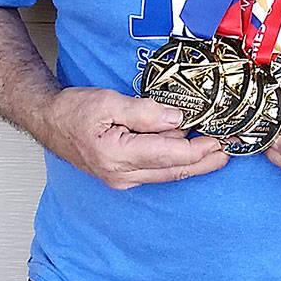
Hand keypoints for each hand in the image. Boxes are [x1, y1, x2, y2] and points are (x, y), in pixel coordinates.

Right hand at [34, 86, 228, 189]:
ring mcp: (122, 179)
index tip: (222, 140)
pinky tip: (192, 153)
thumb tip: (178, 118)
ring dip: (195, 164)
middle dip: (205, 161)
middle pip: (174, 171)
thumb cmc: (73, 110)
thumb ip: (145, 112)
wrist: (49, 122)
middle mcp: (122, 174)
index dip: (200, 149)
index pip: (170, 155)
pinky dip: (178, 163)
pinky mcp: (123, 176)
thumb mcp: (109, 101)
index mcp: (118, 155)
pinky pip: (158, 172)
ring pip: (168, 174)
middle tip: (231, 150)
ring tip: (220, 152)